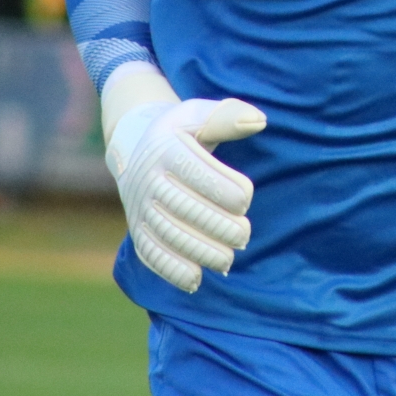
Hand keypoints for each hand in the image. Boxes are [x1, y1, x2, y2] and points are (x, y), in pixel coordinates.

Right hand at [105, 96, 265, 292]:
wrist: (135, 146)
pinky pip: (149, 253)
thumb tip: (259, 120)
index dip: (223, 189)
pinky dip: (170, 269)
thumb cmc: (181, 132)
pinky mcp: (137, 229)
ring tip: (227, 259)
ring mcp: (139, 207)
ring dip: (200, 251)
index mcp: (166, 148)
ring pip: (168, 234)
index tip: (245, 199)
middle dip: (218, 226)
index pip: (195, 171)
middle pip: (183, 208)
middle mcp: (148, 179)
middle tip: (244, 235)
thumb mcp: (199, 115)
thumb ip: (228, 116)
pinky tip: (195, 280)